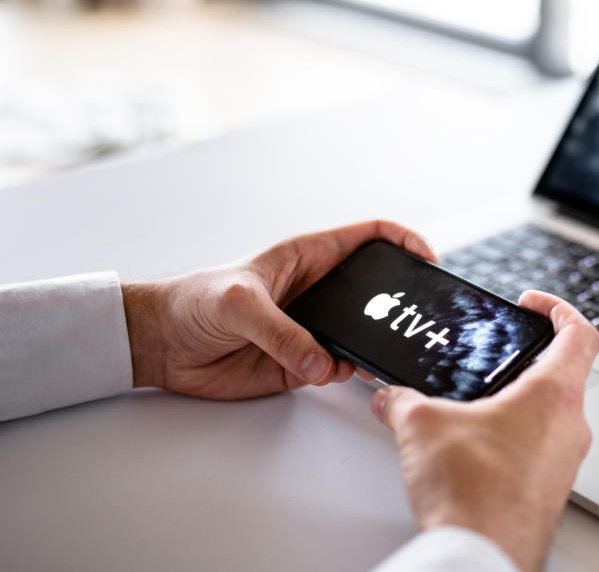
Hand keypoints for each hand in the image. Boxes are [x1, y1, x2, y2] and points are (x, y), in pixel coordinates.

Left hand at [123, 220, 434, 399]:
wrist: (159, 346)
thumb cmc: (193, 302)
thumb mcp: (239, 304)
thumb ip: (282, 333)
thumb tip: (322, 363)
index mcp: (308, 256)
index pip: (370, 237)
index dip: (404, 241)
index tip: (428, 259)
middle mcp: (318, 291)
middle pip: (376, 291)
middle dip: (399, 302)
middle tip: (419, 317)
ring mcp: (313, 328)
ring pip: (361, 334)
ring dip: (373, 344)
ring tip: (381, 352)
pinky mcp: (301, 362)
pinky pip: (337, 367)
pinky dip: (346, 372)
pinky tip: (339, 372)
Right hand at [372, 290, 598, 571]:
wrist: (482, 556)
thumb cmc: (474, 494)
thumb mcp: (422, 426)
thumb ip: (404, 401)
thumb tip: (393, 398)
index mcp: (554, 394)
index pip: (580, 332)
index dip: (558, 308)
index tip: (534, 304)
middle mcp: (571, 427)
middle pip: (564, 375)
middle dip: (525, 362)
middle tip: (495, 357)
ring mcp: (564, 463)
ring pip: (550, 417)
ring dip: (516, 406)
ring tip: (472, 407)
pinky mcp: (549, 491)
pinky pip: (538, 453)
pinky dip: (511, 442)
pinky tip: (471, 452)